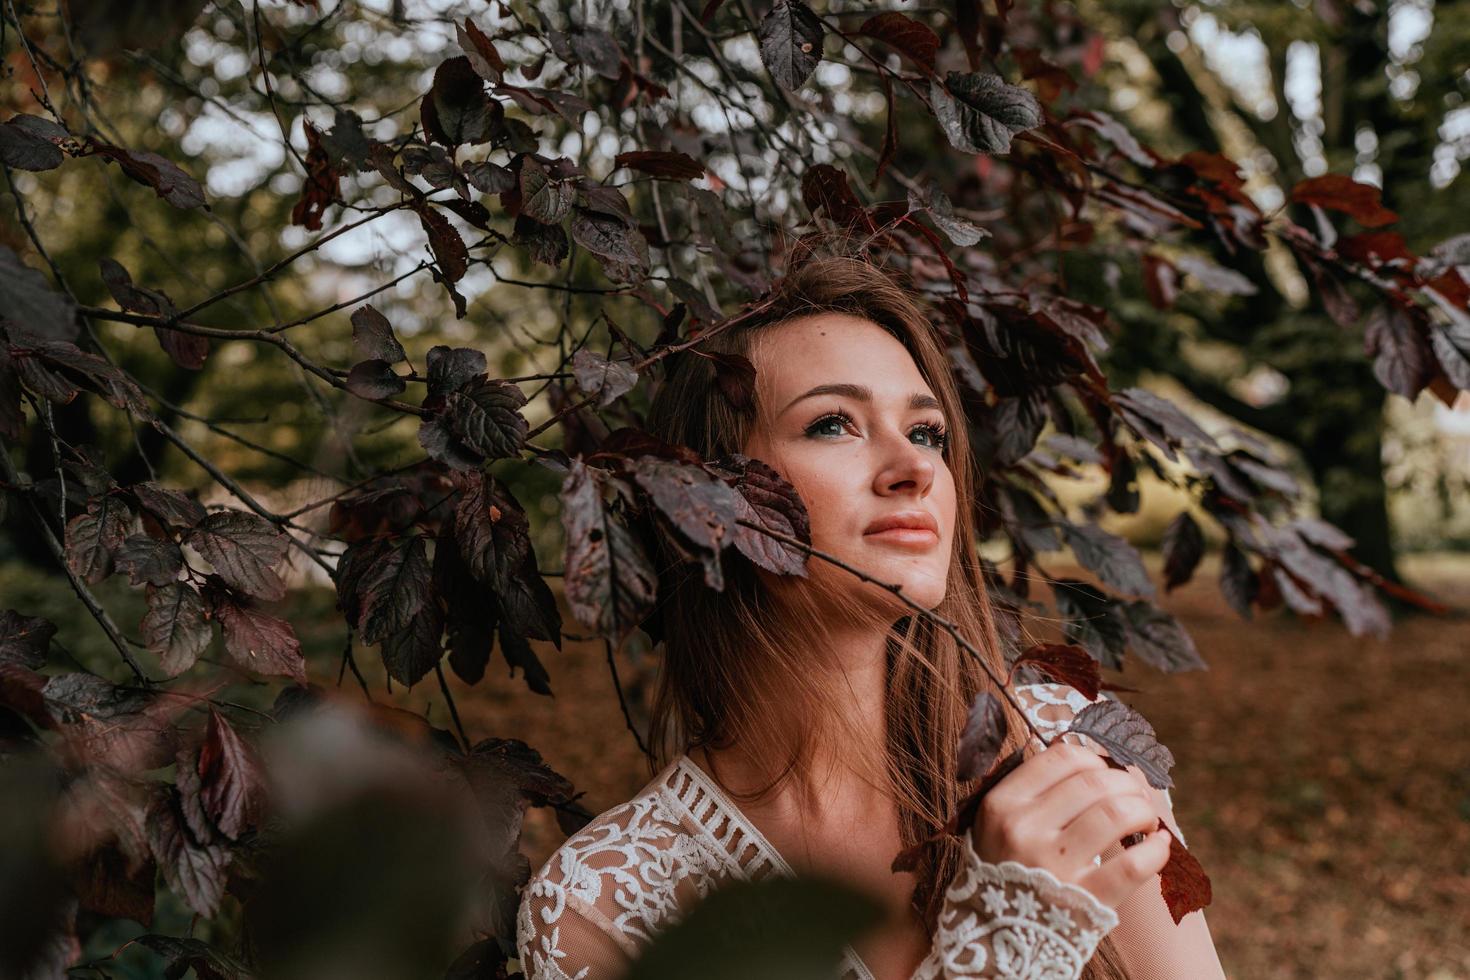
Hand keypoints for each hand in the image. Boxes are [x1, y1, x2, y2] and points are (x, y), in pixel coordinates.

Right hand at [971, 740, 1171, 910]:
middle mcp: (1024, 829)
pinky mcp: (1083, 899)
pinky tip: (1160, 845)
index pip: (1061, 758)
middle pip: (1094, 782)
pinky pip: (1132, 866)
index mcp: (1002, 804)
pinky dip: (1156, 851)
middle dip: (1126, 783)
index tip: (1104, 773)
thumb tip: (1088, 758)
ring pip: (1115, 813)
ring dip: (1142, 810)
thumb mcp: (997, 825)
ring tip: (1145, 819)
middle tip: (1134, 796)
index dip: (1094, 759)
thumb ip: (1031, 790)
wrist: (998, 936)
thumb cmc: (1006, 870)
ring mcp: (1054, 866)